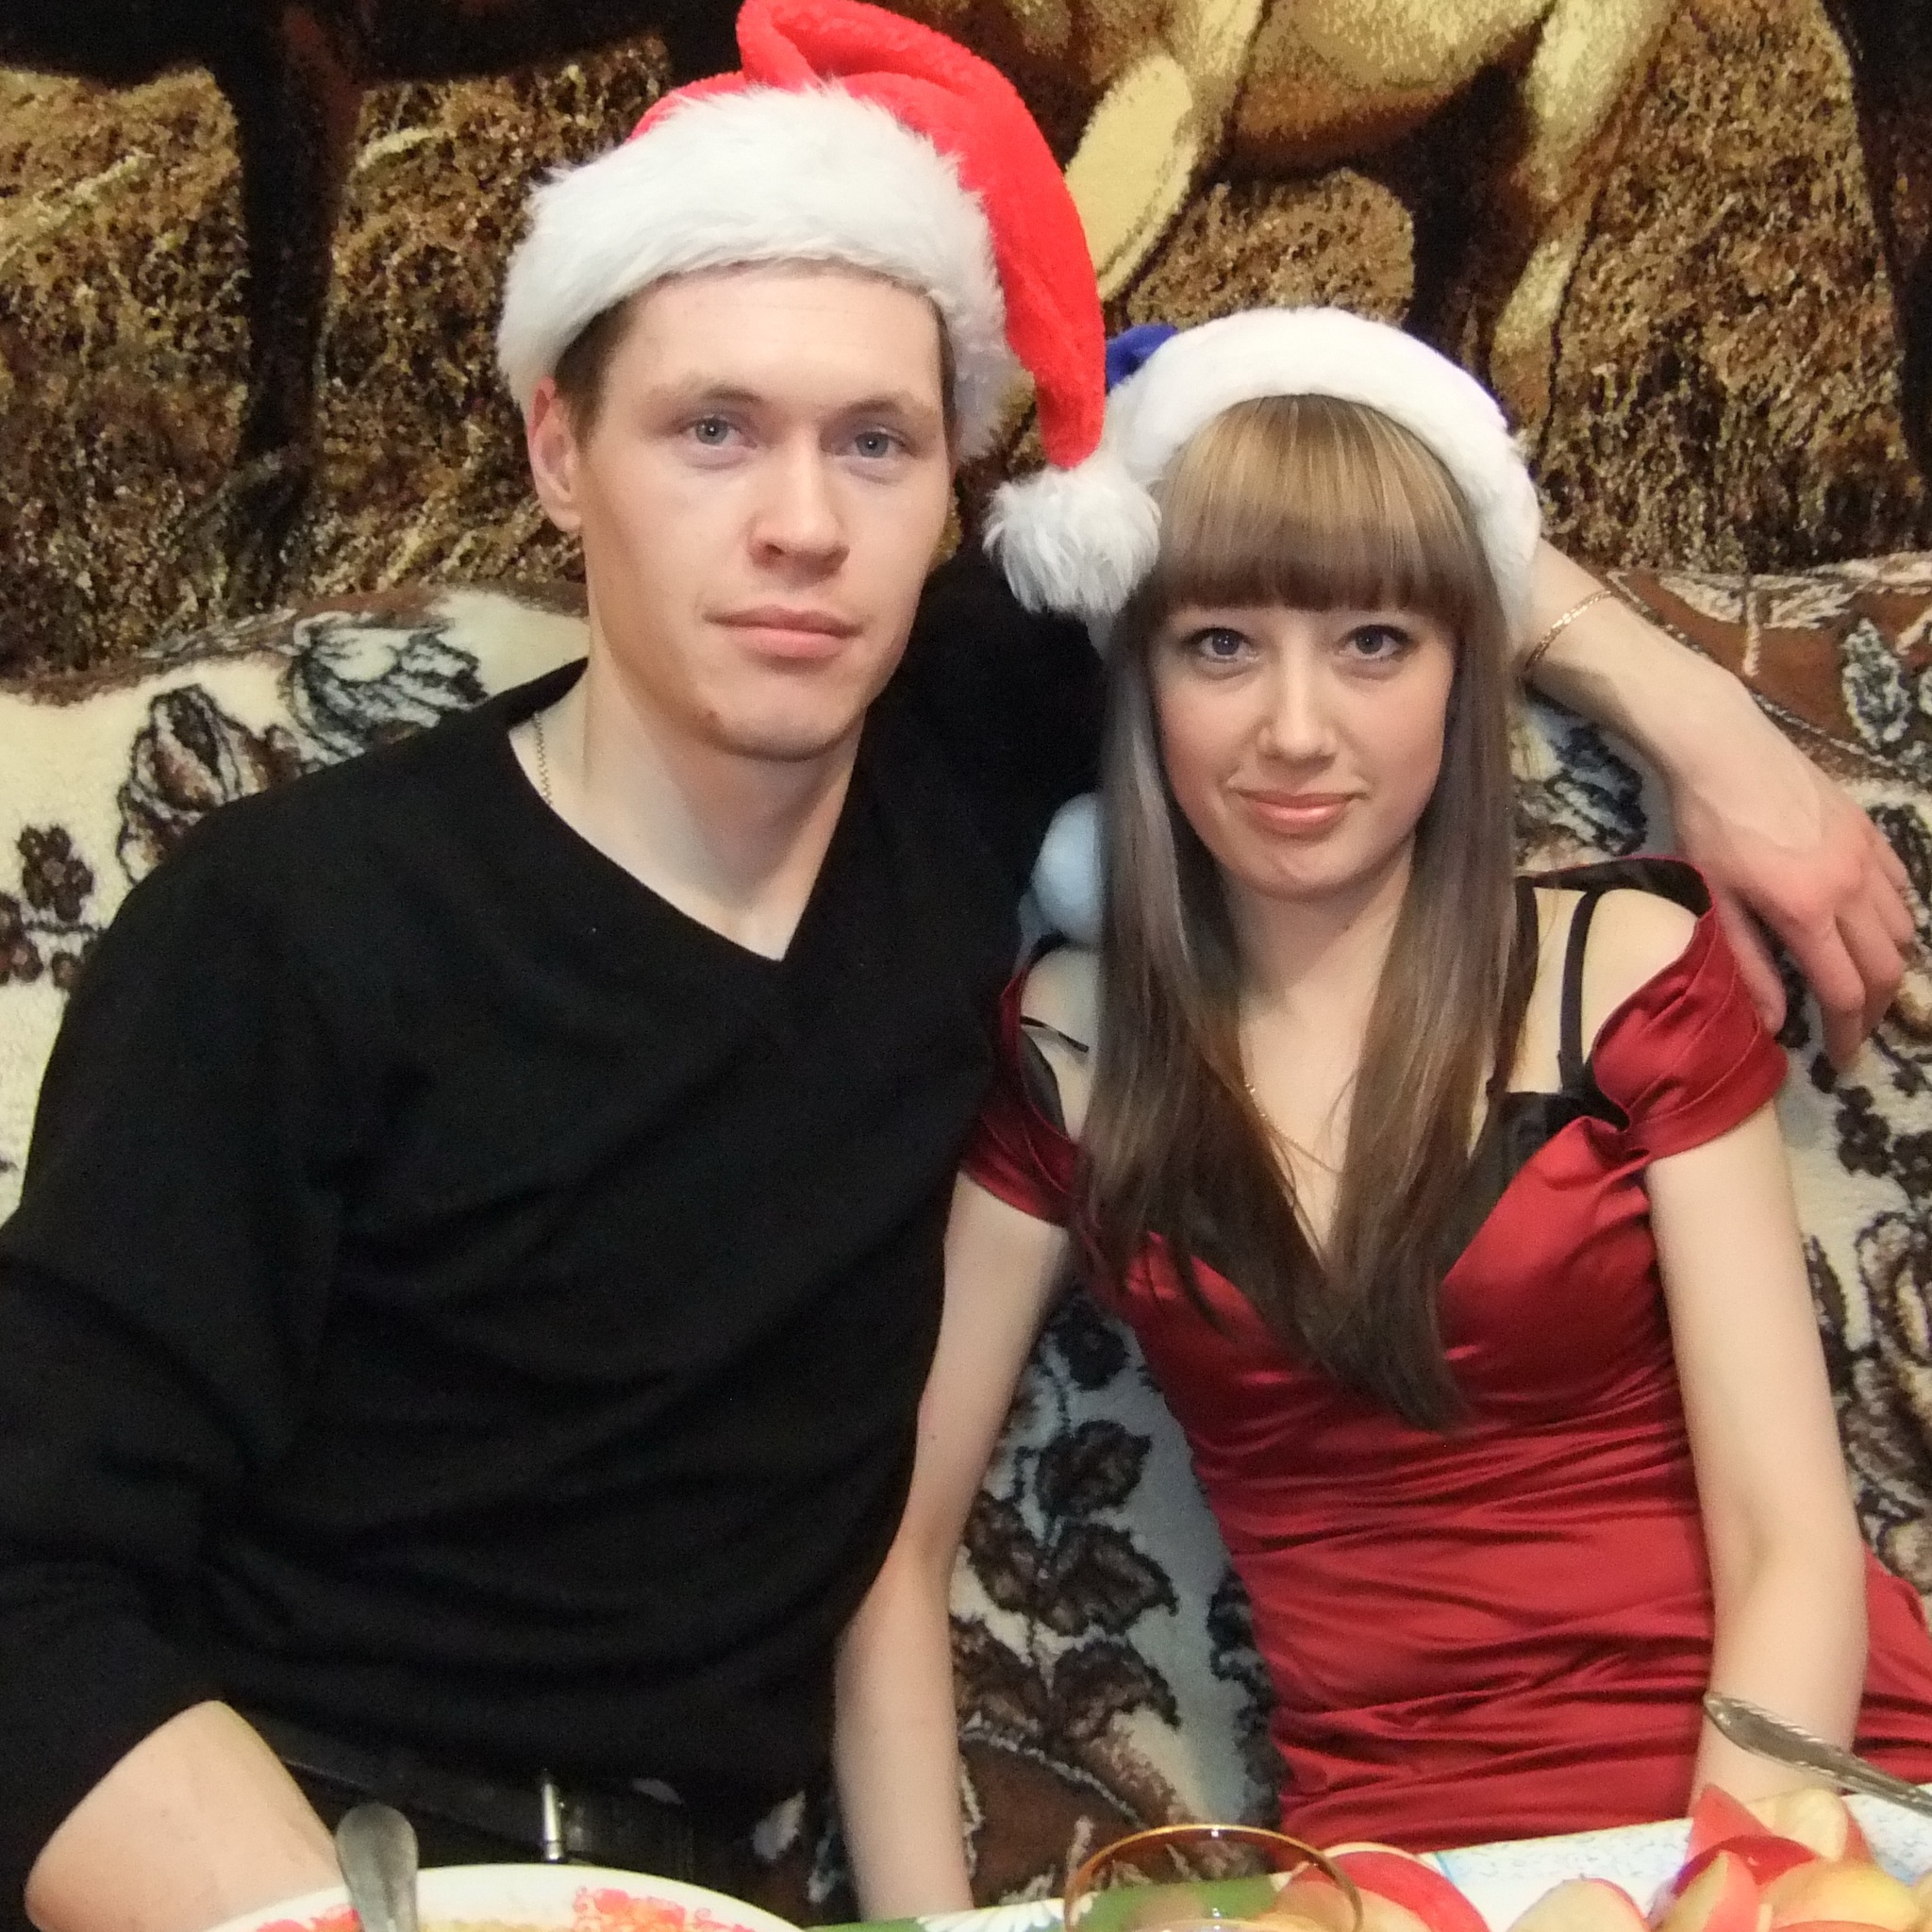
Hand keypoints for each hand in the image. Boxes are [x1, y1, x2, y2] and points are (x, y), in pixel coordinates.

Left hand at [1666, 683, 1916, 1066]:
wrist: (1725, 749)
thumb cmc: (1709, 826)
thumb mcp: (1717, 900)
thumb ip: (1749, 963)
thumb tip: (1776, 1022)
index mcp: (1809, 912)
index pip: (1846, 992)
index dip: (1849, 1034)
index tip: (1842, 1060)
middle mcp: (1851, 889)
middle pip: (1886, 968)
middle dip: (1876, 1010)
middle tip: (1857, 1031)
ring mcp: (1868, 858)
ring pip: (1904, 930)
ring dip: (1891, 967)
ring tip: (1866, 986)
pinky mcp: (1872, 832)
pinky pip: (1902, 890)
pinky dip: (1899, 921)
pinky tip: (1877, 931)